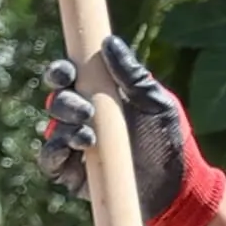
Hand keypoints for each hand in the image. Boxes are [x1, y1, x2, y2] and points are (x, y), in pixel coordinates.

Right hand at [33, 36, 218, 225]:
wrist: (176, 185)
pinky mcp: (71, 173)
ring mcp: (75, 146)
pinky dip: (54, 152)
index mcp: (100, 96)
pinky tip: (73, 149)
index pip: (71, 78)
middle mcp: (83, 118)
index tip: (66, 73)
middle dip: (64, 102)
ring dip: (65, 128)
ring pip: (52, 128)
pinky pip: (49, 160)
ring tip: (88, 136)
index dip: (61, 72)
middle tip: (86, 111)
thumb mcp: (156, 102)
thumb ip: (132, 74)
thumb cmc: (169, 139)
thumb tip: (108, 40)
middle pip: (57, 100)